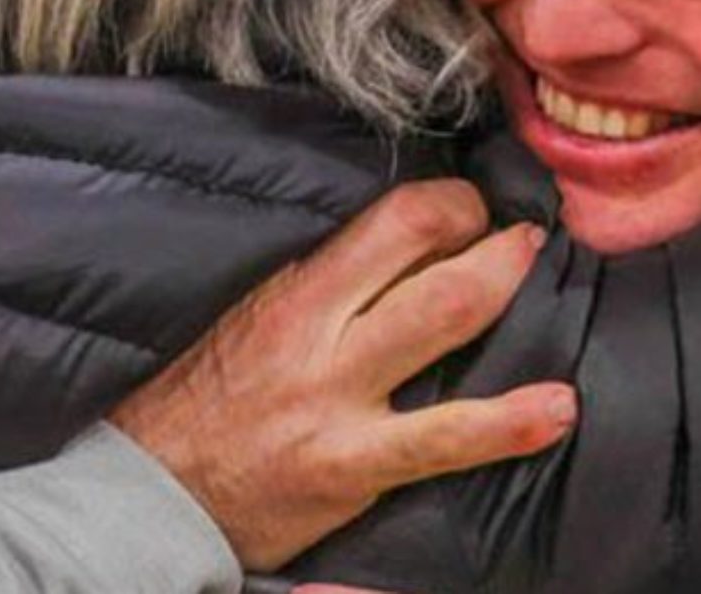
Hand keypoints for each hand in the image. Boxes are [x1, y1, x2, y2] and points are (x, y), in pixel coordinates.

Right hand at [110, 179, 576, 569]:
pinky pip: (444, 441)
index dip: (453, 203)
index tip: (472, 210)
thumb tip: (404, 241)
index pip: (395, 219)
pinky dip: (509, 424)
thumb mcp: (248, 316)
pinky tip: (557, 409)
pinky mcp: (353, 469)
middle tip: (523, 234)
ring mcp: (340, 407)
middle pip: (430, 262)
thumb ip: (323, 281)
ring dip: (507, 291)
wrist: (143, 498)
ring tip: (542, 274)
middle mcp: (320, 341)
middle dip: (492, 236)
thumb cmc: (199, 401)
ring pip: (445, 326)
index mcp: (294, 296)